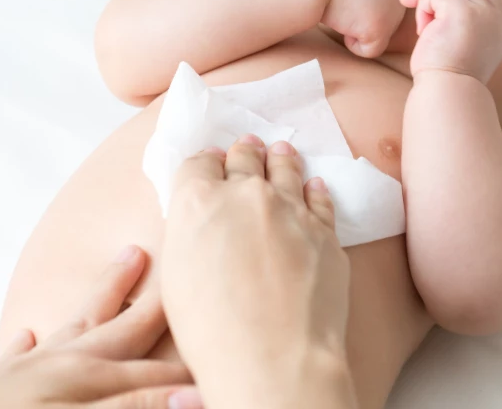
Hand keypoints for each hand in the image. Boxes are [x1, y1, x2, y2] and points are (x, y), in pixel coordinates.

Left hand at [0, 247, 194, 408]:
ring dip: (109, 291)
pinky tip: (29, 333)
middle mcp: (68, 363)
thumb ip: (135, 405)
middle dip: (160, 301)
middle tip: (187, 262)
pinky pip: (17, 352)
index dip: (193, 364)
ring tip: (130, 255)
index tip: (223, 343)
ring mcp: (30, 368)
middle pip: (127, 326)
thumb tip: (193, 395)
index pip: (161, 367)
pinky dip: (29, 341)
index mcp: (94, 375)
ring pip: (81, 323)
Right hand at [161, 136, 352, 408]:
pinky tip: (315, 184)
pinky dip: (315, 189)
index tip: (210, 161)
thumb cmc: (212, 330)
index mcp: (198, 202)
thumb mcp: (177, 277)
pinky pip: (320, 197)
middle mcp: (245, 194)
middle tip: (247, 146)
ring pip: (285, 169)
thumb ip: (192, 234)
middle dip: (243, 153)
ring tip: (282, 150)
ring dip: (280, 158)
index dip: (204, 162)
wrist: (273, 355)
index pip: (198, 163)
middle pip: (244, 159)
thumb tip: (204, 222)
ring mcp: (290, 208)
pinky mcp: (324, 229)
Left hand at [399, 0, 501, 82]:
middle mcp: (495, 17)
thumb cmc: (446, 78)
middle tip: (414, 9)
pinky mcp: (462, 11)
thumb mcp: (463, 47)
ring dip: (427, 1)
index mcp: (498, 28)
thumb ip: (464, 23)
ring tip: (423, 29)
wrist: (446, 94)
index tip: (436, 9)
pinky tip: (423, 32)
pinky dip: (423, 7)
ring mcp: (482, 12)